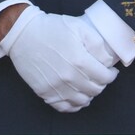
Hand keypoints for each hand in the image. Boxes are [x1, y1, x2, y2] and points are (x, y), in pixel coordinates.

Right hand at [0, 5, 118, 111]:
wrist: (22, 34)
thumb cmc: (50, 28)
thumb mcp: (78, 27)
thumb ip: (97, 43)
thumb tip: (108, 60)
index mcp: (80, 61)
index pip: (105, 78)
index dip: (111, 75)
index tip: (110, 71)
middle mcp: (69, 78)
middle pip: (95, 90)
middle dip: (101, 83)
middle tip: (99, 76)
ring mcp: (56, 87)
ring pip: (82, 100)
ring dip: (89, 94)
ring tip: (88, 86)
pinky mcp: (45, 92)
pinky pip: (64, 107)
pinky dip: (74, 105)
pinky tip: (76, 97)